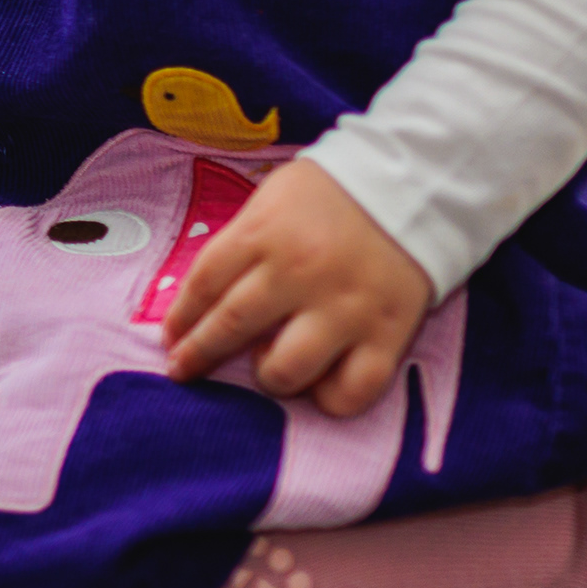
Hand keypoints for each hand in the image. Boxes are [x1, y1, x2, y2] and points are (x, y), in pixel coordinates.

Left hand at [160, 155, 435, 418]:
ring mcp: (344, 308)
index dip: (181, 317)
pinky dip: (329, 400)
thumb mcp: (272, 201)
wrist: (416, 187)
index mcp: (265, 234)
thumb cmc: (332, 195)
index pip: (204, 283)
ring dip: (267, 377)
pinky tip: (319, 386)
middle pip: (232, 326)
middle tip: (183, 370)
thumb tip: (204, 298)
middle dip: (199, 355)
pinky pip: (351, 391)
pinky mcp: (387, 335)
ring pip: (286, 369)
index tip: (170, 339)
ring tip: (267, 368)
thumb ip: (242, 244)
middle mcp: (299, 273)